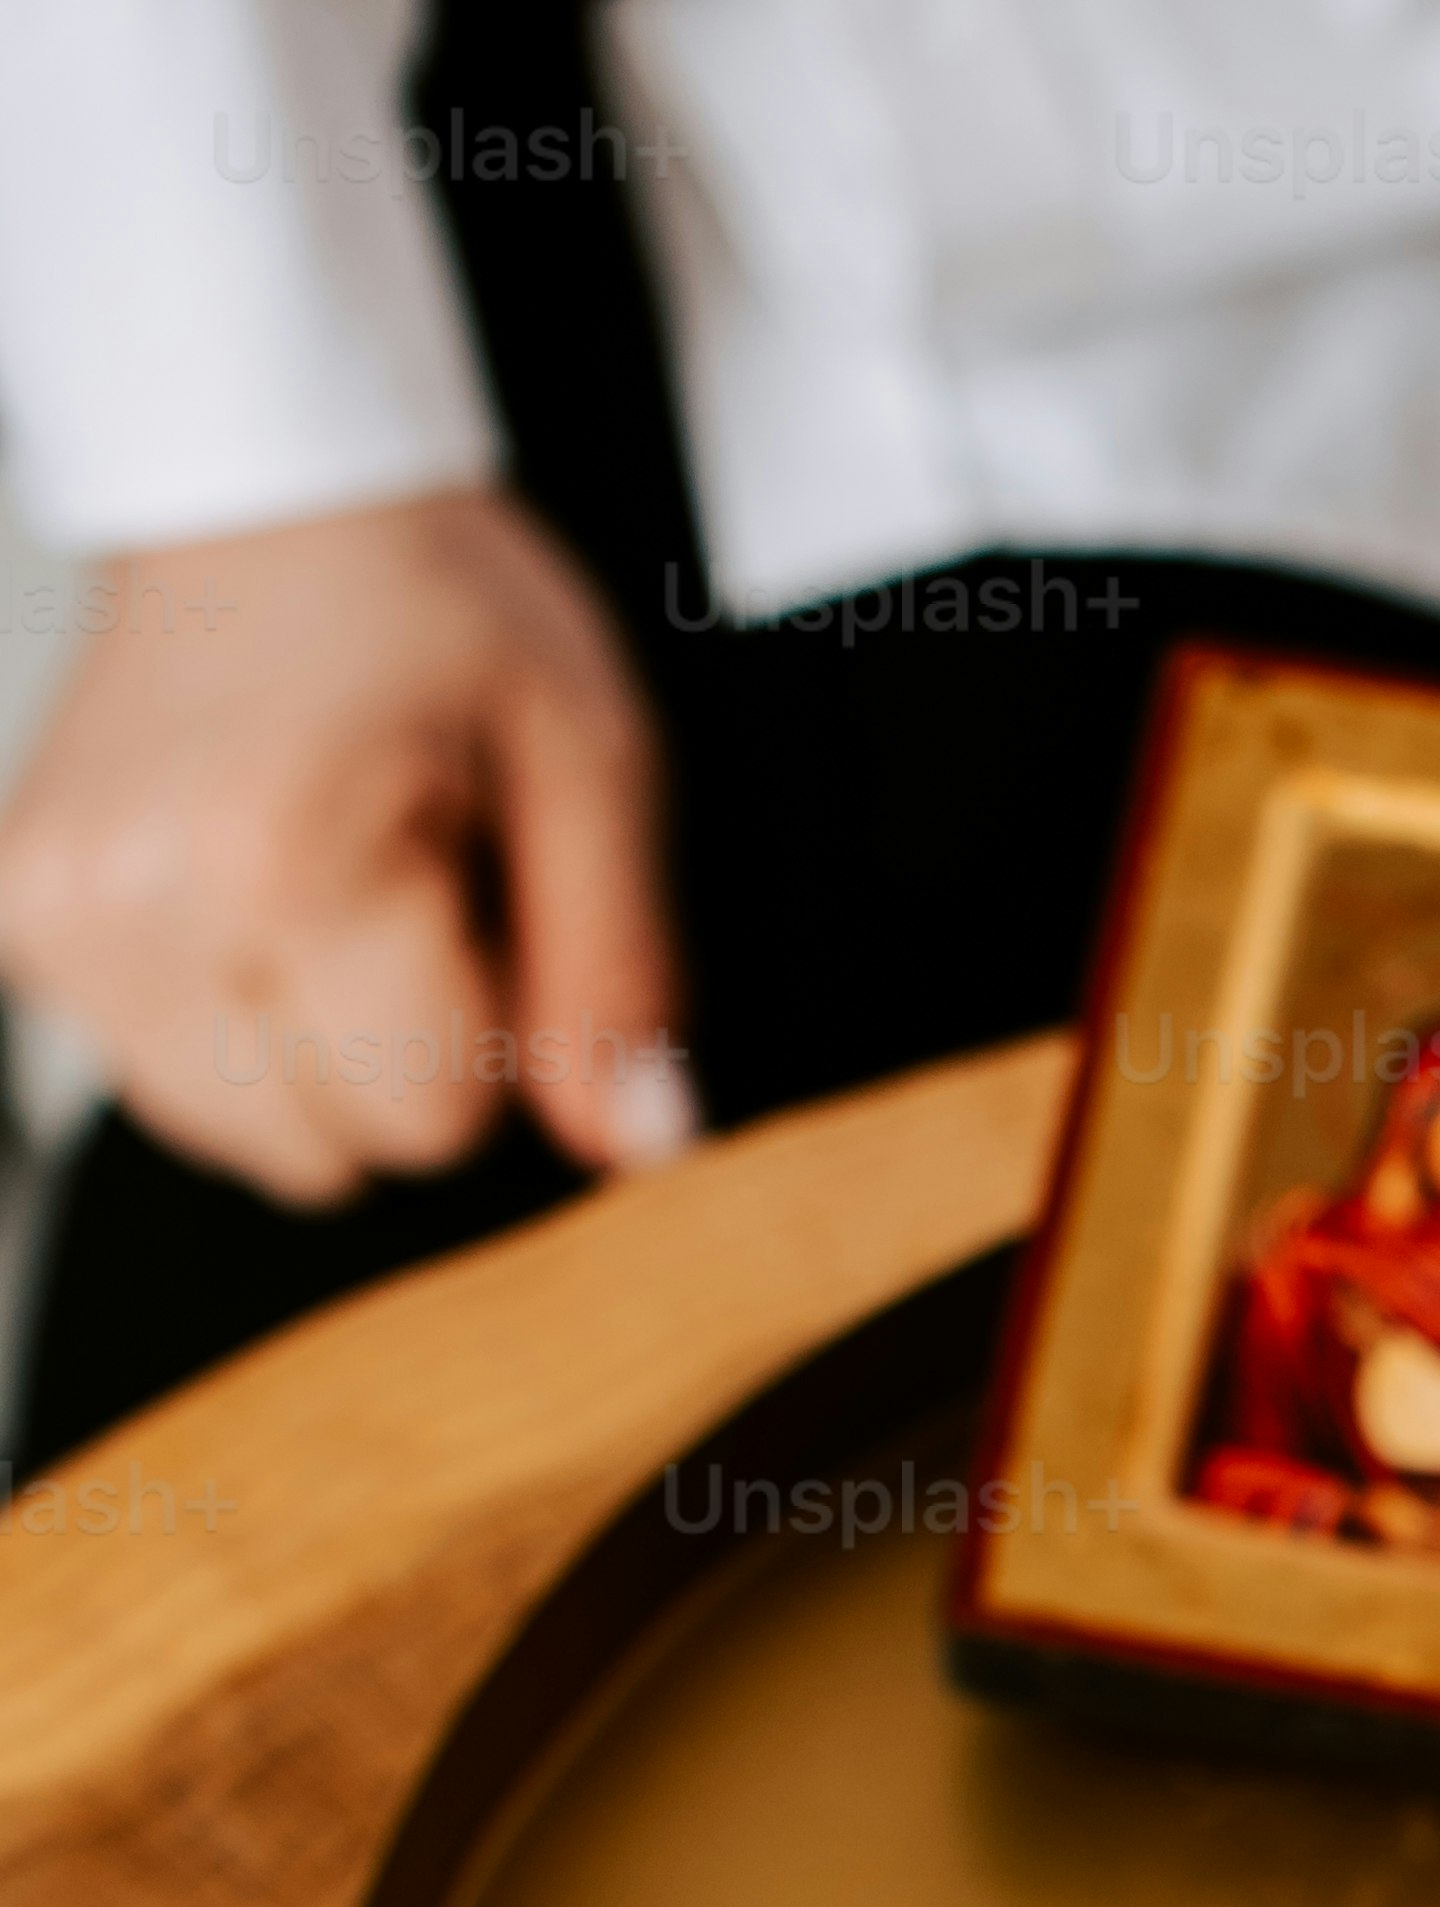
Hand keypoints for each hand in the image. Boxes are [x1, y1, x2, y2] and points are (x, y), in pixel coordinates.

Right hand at [0, 491, 687, 1208]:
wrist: (261, 484)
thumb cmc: (425, 597)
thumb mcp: (586, 760)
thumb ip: (617, 973)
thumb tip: (639, 1139)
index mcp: (282, 860)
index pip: (426, 1122)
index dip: (482, 1033)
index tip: (471, 901)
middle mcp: (139, 899)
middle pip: (323, 1152)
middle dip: (391, 1052)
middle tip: (401, 887)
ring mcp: (57, 916)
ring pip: (234, 1133)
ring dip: (301, 1046)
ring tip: (324, 881)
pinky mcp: (19, 920)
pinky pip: (156, 1074)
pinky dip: (219, 1014)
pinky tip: (247, 888)